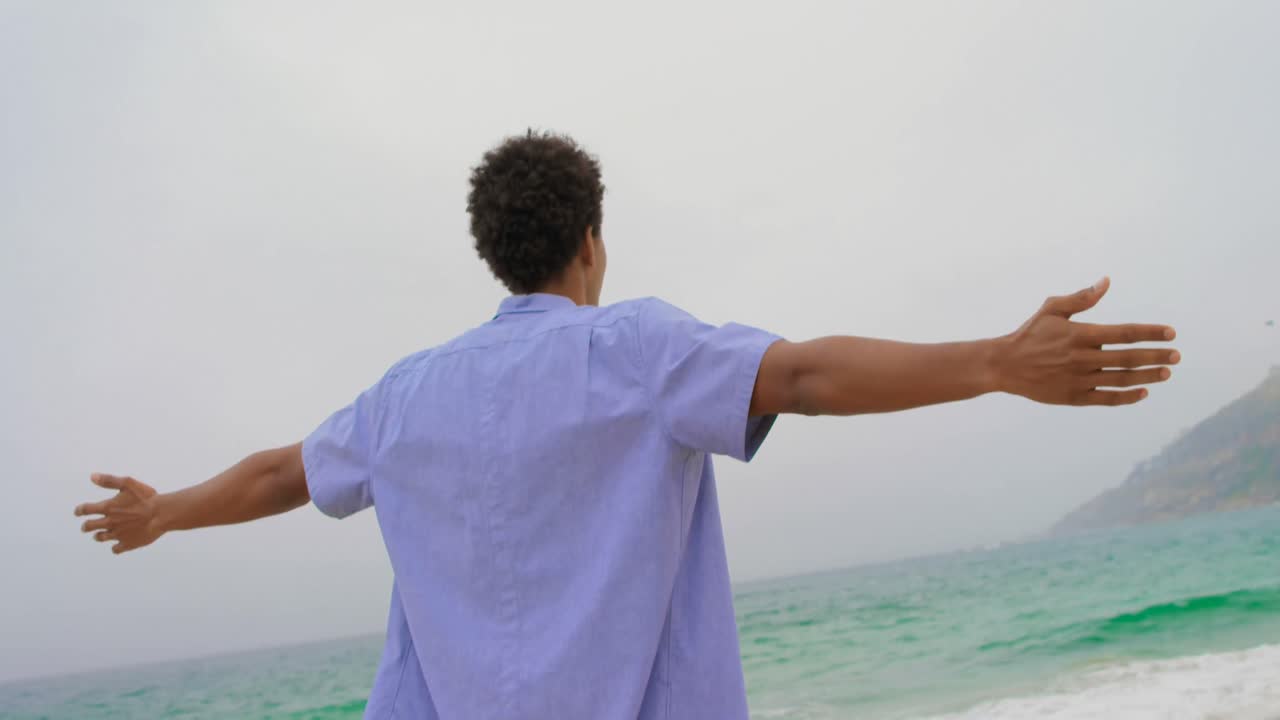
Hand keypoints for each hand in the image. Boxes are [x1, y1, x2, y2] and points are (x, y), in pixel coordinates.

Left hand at [74, 474, 162, 553]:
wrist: (161, 514)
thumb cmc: (146, 498)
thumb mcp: (128, 483)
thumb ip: (109, 480)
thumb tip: (92, 476)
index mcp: (108, 507)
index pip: (85, 510)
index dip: (79, 510)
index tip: (78, 511)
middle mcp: (109, 522)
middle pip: (89, 526)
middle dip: (86, 526)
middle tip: (85, 526)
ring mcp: (118, 534)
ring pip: (100, 538)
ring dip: (98, 536)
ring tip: (98, 535)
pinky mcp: (128, 543)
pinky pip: (116, 549)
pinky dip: (115, 547)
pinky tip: (117, 544)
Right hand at [993, 277, 1179, 405]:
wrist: (1004, 365)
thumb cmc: (1030, 334)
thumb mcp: (1051, 310)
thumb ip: (1081, 298)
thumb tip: (1106, 282)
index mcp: (1080, 335)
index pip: (1125, 333)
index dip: (1150, 332)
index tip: (1170, 333)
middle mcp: (1082, 358)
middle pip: (1128, 357)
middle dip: (1156, 356)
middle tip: (1176, 356)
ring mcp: (1078, 379)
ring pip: (1121, 379)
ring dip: (1147, 376)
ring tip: (1166, 373)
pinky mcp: (1073, 397)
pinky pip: (1106, 399)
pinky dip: (1127, 396)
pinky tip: (1143, 392)